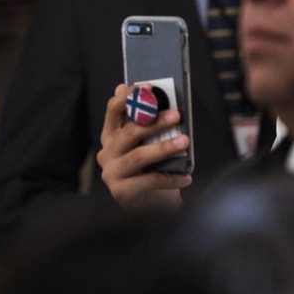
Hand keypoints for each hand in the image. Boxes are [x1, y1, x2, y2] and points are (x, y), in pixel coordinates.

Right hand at [97, 84, 191, 210]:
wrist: (151, 207)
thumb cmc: (151, 171)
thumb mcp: (150, 145)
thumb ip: (150, 125)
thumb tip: (161, 98)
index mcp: (111, 136)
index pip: (113, 111)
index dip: (128, 97)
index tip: (147, 86)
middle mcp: (106, 153)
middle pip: (128, 133)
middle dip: (153, 122)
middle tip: (176, 115)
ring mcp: (111, 173)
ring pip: (138, 156)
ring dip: (163, 147)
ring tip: (184, 141)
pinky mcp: (120, 192)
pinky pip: (149, 181)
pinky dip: (170, 178)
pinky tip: (186, 176)